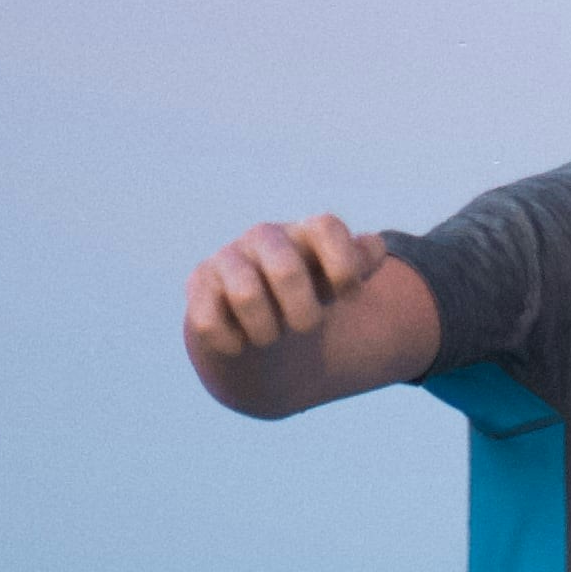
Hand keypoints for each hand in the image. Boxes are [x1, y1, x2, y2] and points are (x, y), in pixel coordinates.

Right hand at [187, 209, 380, 387]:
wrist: (253, 328)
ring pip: (246, 295)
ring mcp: (226, 259)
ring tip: (269, 336)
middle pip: (287, 269)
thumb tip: (373, 247)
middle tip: (306, 328)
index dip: (344, 265)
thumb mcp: (335, 283)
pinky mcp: (197, 286)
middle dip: (303, 313)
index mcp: (302, 234)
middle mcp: (263, 238)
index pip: (326, 227)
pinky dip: (232, 344)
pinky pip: (209, 322)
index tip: (350, 295)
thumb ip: (359, 263)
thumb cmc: (303, 298)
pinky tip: (239, 344)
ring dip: (266, 331)